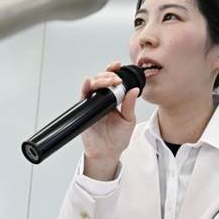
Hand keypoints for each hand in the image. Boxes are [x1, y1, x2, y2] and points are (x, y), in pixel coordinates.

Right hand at [80, 61, 139, 180]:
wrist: (106, 153)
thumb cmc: (117, 138)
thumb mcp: (129, 121)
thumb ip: (130, 106)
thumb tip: (134, 90)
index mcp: (115, 100)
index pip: (114, 81)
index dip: (115, 72)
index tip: (119, 66)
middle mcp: (104, 99)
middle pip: (102, 80)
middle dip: (108, 75)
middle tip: (115, 78)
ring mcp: (94, 103)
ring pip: (93, 85)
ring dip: (100, 79)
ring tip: (108, 81)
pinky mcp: (86, 109)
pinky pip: (84, 96)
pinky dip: (85, 88)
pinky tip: (88, 83)